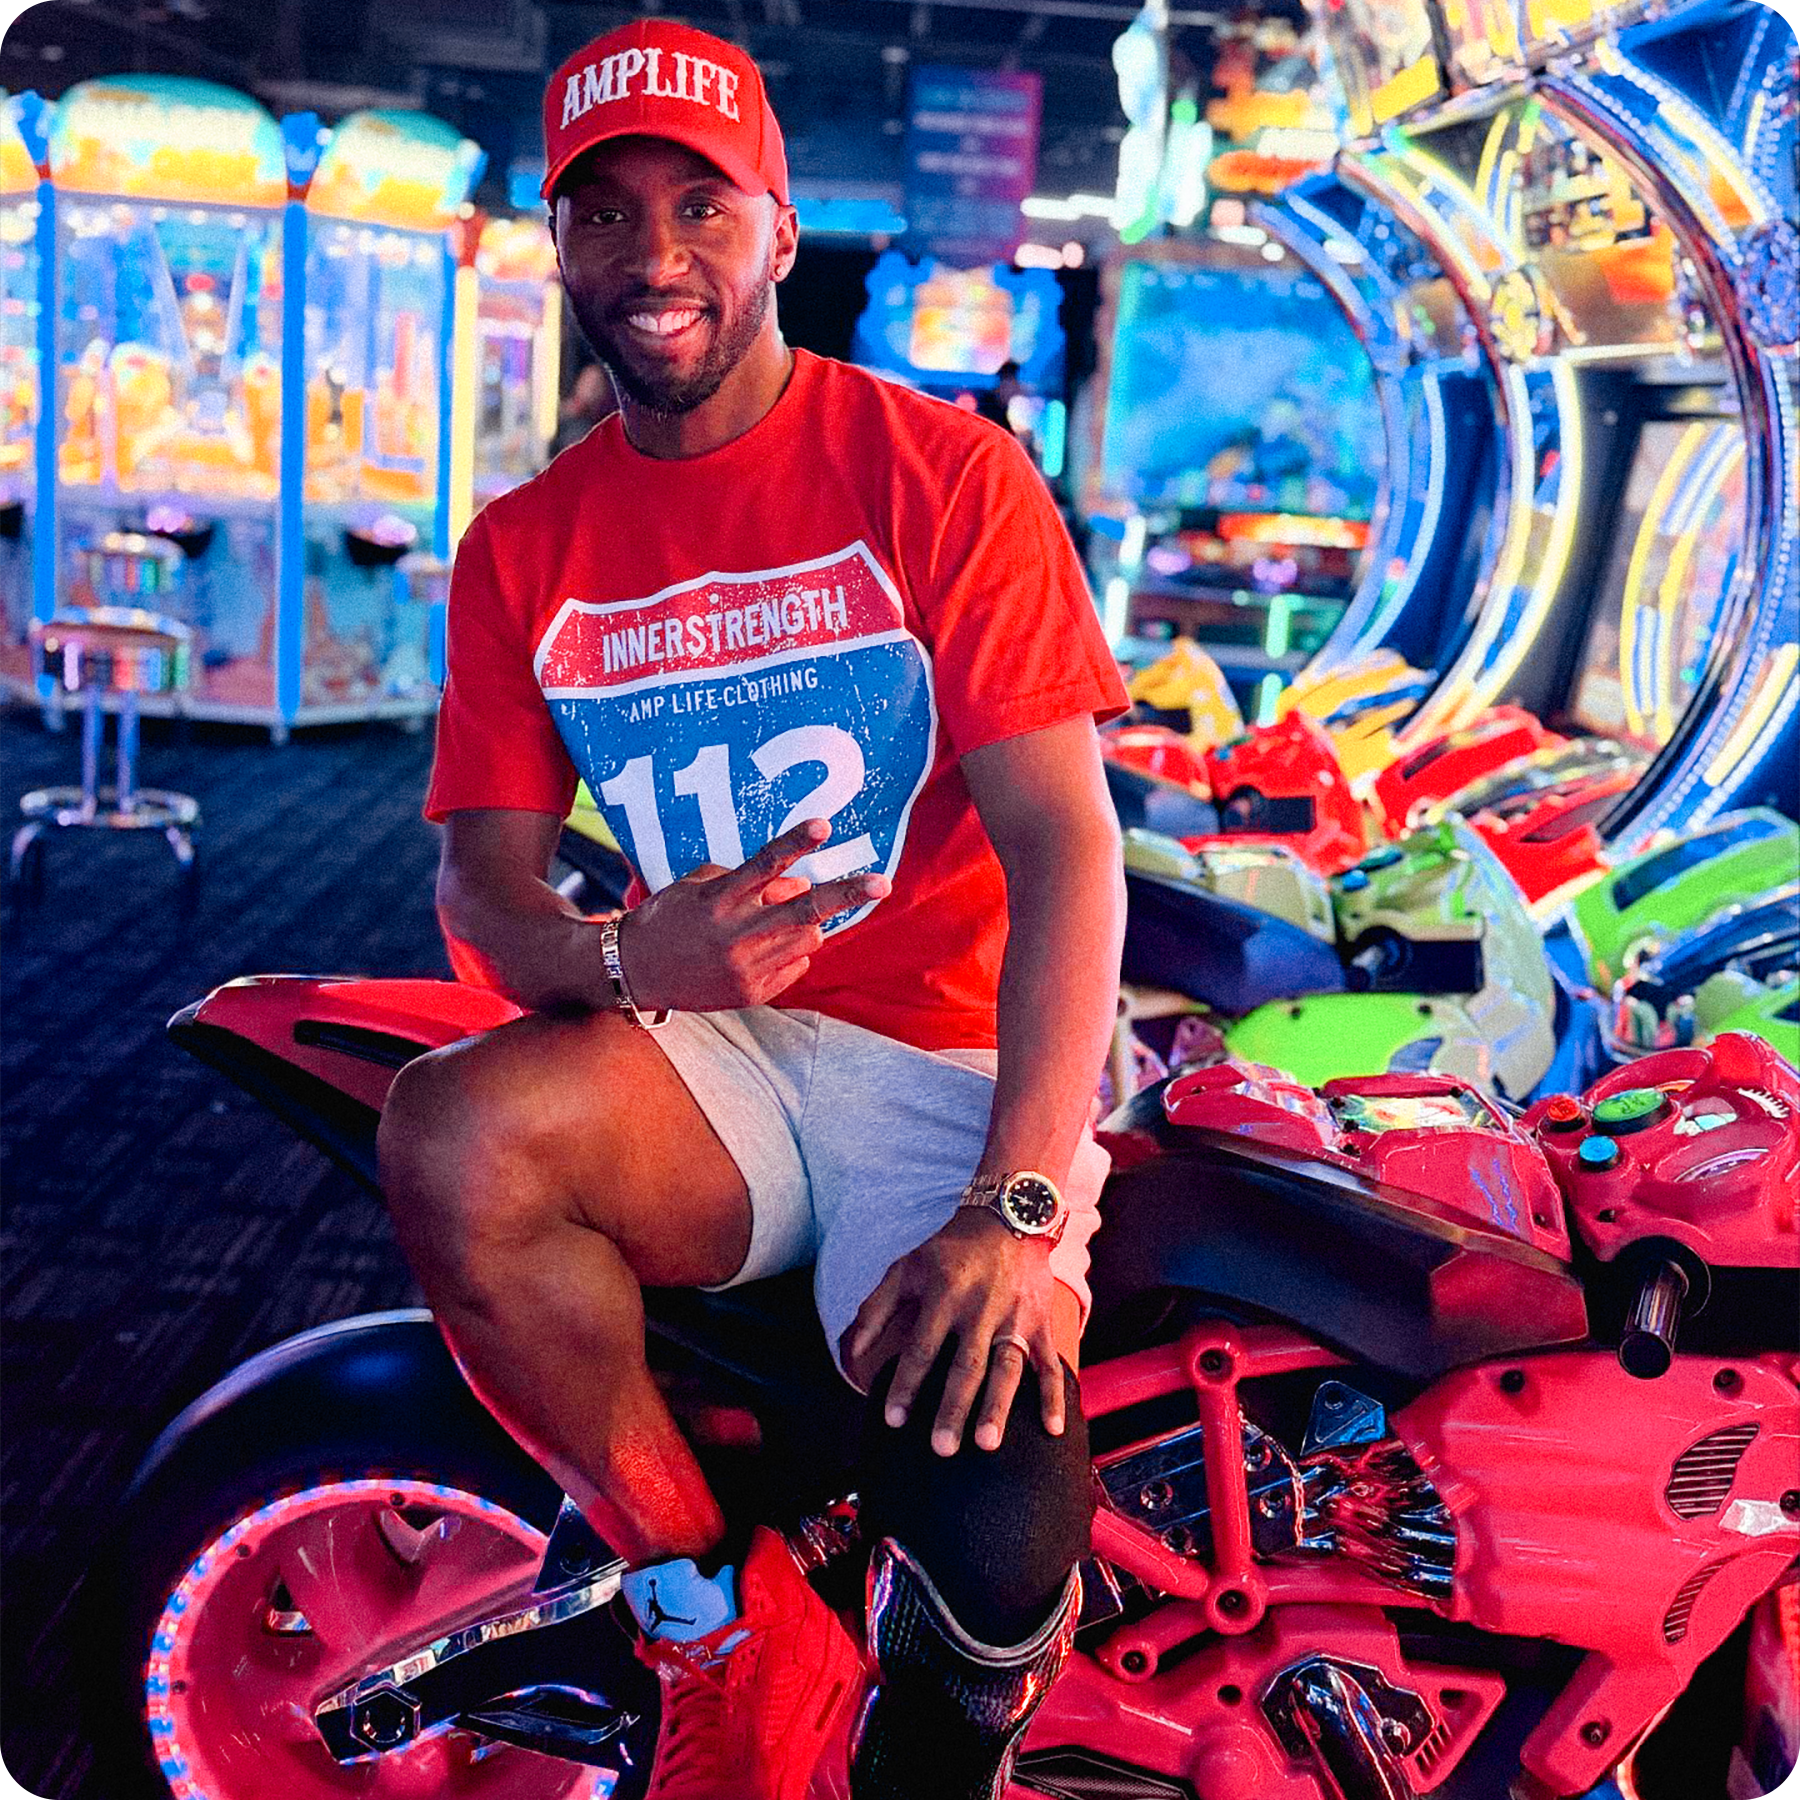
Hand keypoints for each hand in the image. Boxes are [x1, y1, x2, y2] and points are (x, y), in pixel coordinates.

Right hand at [617, 820, 888, 1012]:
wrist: (636, 973)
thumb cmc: (671, 918)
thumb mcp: (701, 888)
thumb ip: (751, 882)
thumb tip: (800, 884)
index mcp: (719, 901)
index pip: (764, 865)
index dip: (794, 843)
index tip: (823, 825)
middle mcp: (736, 934)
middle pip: (804, 910)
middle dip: (846, 894)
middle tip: (882, 882)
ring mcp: (747, 967)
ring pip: (808, 938)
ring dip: (807, 923)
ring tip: (777, 921)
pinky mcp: (752, 993)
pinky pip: (795, 965)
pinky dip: (788, 952)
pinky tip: (758, 951)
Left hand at [842, 1208, 1063, 1455]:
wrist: (1008, 1218)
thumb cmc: (949, 1251)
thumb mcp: (906, 1269)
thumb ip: (875, 1310)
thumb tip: (849, 1353)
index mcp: (944, 1294)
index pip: (921, 1347)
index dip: (906, 1384)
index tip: (893, 1420)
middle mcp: (981, 1308)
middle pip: (966, 1365)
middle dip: (953, 1408)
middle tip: (942, 1448)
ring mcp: (1016, 1318)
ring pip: (1008, 1368)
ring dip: (998, 1406)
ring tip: (987, 1444)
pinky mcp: (1042, 1322)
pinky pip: (1050, 1363)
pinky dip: (1055, 1396)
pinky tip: (1054, 1429)